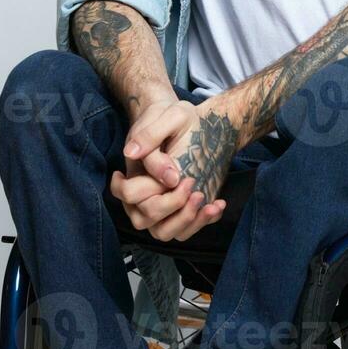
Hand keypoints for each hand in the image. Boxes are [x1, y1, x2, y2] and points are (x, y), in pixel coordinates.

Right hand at [112, 99, 233, 240]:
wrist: (191, 122)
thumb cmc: (174, 117)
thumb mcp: (169, 117)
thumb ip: (150, 135)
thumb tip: (132, 154)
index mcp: (133, 173)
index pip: (130, 193)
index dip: (150, 188)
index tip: (176, 175)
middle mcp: (143, 195)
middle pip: (146, 218)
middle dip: (172, 205)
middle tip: (192, 183)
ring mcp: (162, 205)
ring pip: (164, 232)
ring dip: (187, 220)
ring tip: (205, 199)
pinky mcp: (181, 209)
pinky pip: (185, 230)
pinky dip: (203, 222)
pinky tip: (217, 203)